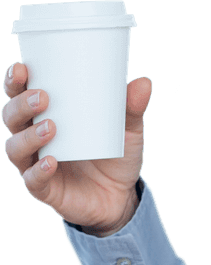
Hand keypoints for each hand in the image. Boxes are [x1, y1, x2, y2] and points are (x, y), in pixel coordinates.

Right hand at [3, 62, 152, 234]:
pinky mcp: (45, 189)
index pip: (20, 94)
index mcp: (46, 115)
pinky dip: (38, 170)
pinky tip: (51, 162)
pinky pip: (33, 180)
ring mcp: (36, 163)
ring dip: (29, 135)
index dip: (14, 80)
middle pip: (12, 117)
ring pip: (16, 147)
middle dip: (21, 104)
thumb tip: (143, 83)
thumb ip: (132, 108)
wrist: (121, 197)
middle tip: (43, 97)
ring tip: (51, 127)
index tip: (21, 68)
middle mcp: (34, 137)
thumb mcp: (127, 130)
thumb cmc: (115, 154)